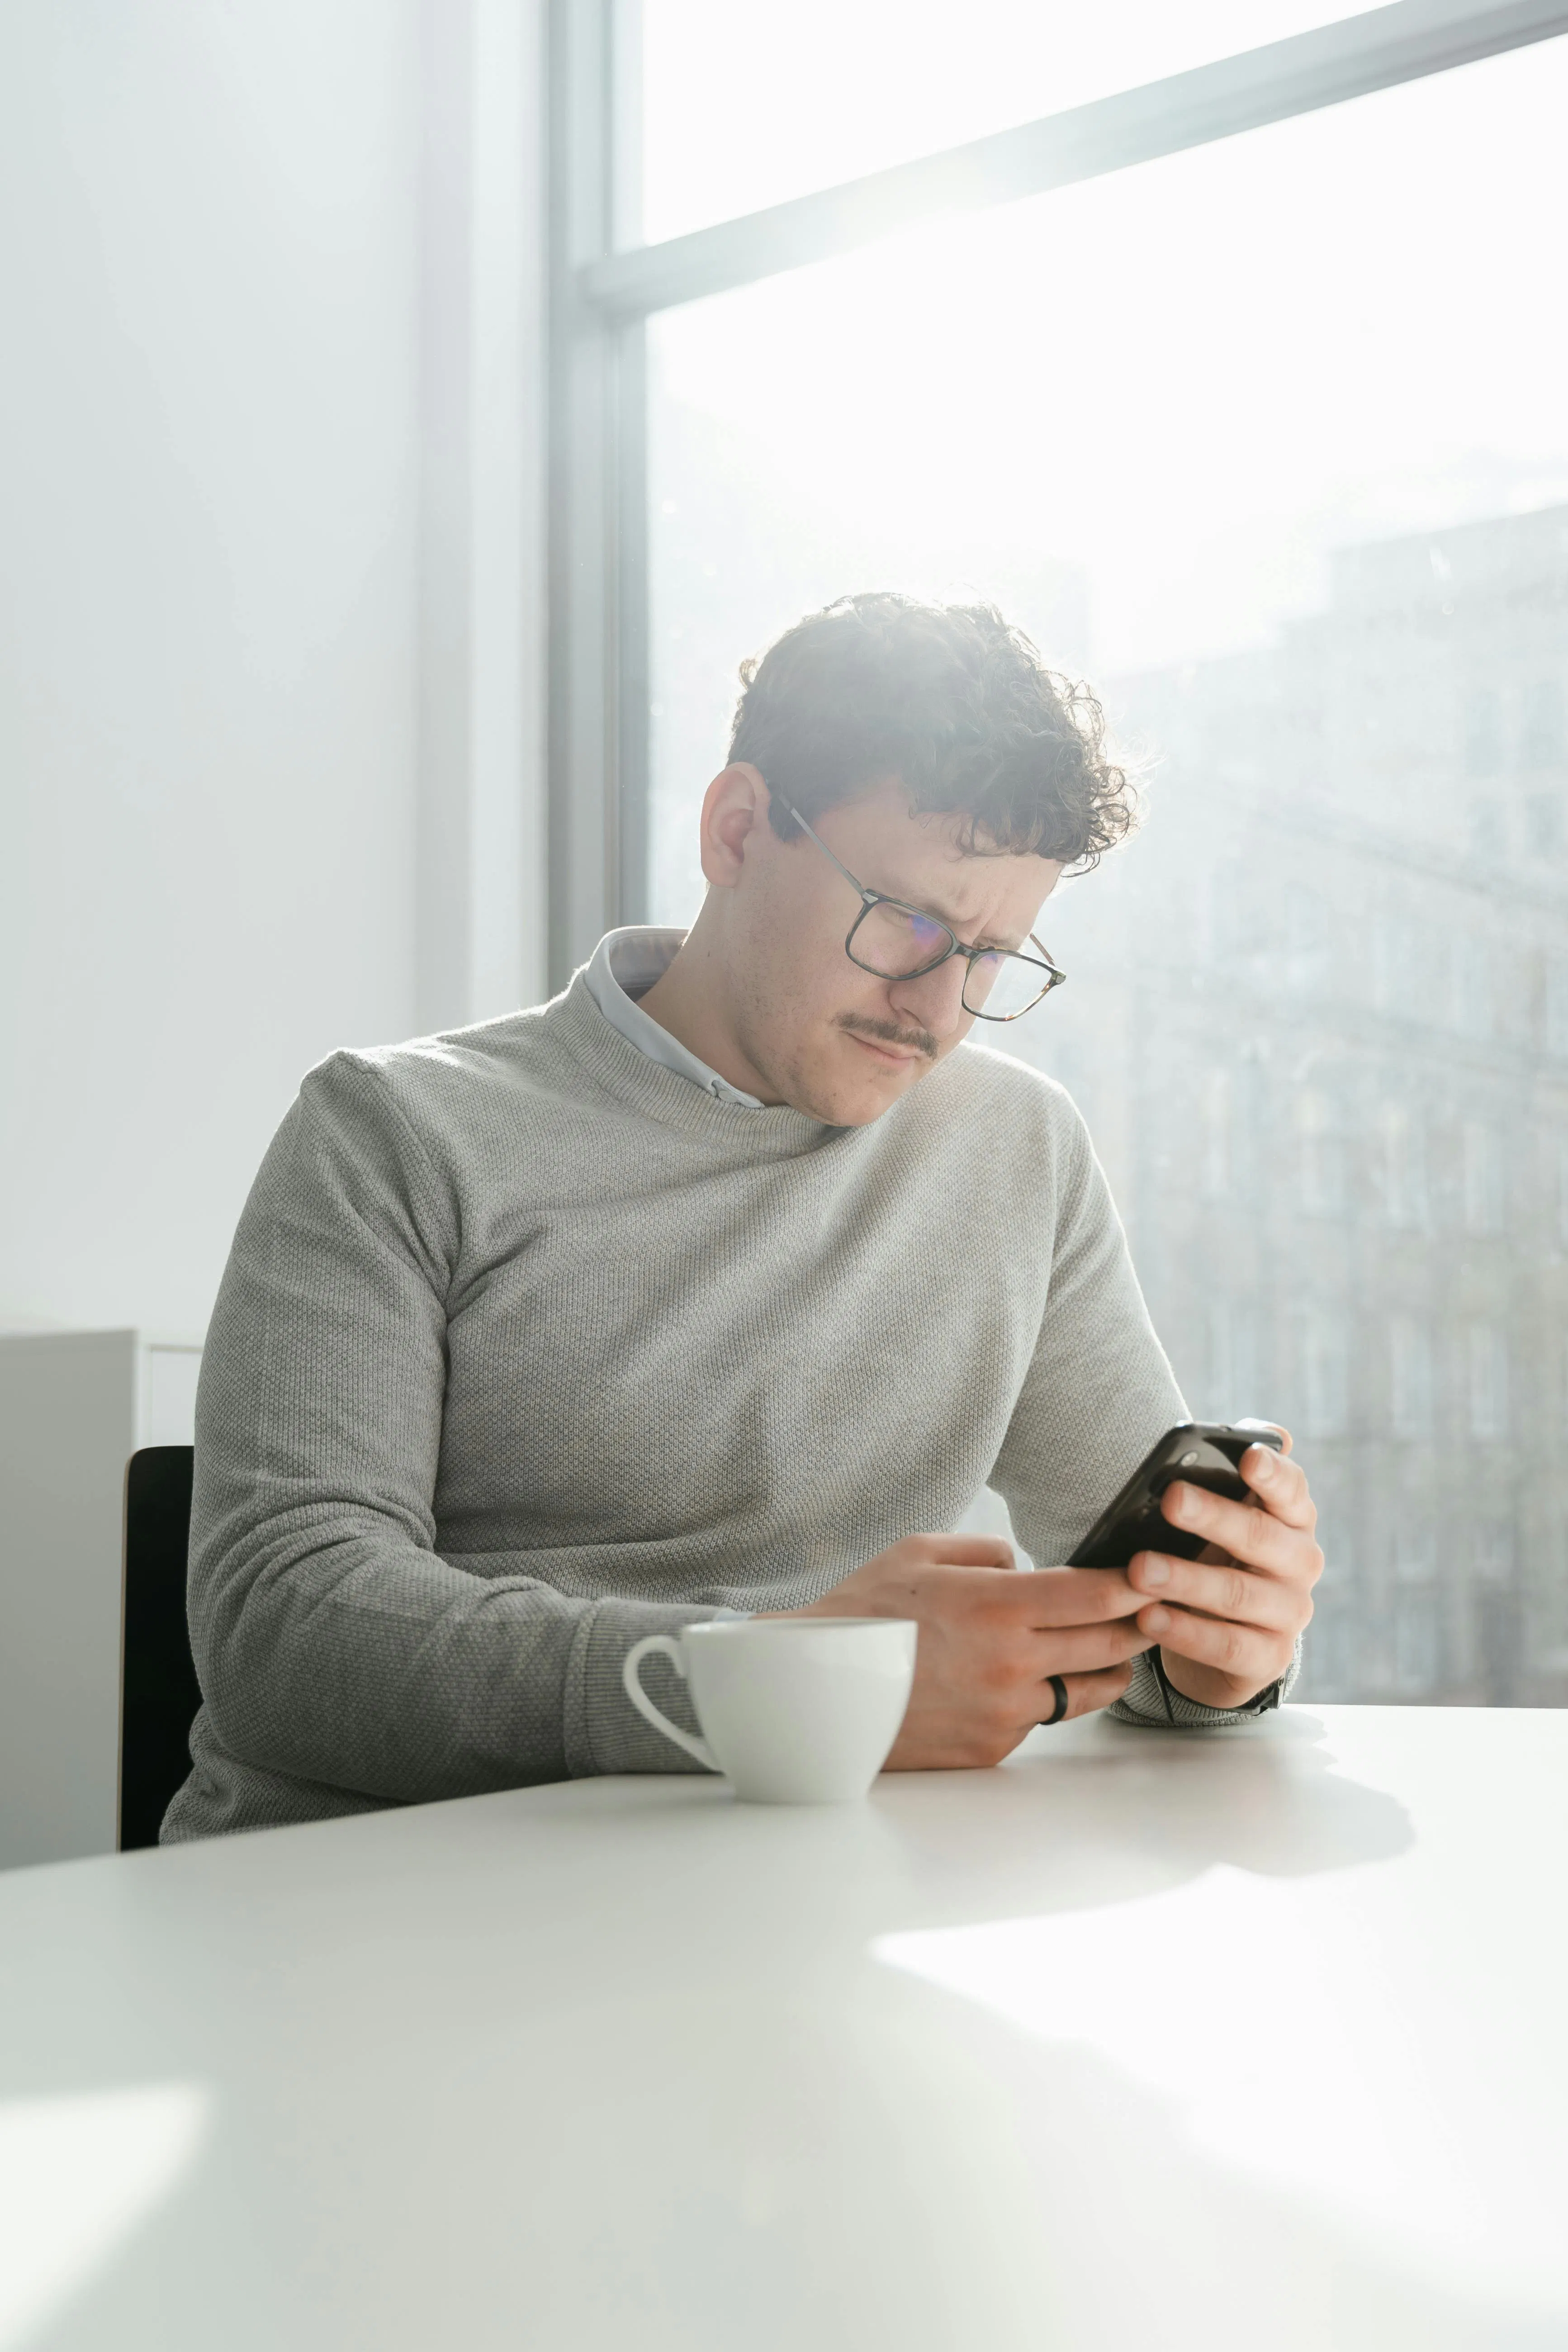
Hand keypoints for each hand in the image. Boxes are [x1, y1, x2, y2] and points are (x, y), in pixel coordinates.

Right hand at [789, 1533, 1148, 1768]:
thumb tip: (1028, 1565)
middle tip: (1153, 1605)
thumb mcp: (919, 1553)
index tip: (1152, 1571)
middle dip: (1141, 1621)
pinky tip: (1027, 1677)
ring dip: (1108, 1665)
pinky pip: (1042, 1717)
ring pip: (1090, 1689)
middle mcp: (1010, 1663)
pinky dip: (1046, 1694)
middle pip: (1111, 1642)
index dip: (1135, 1581)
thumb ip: (987, 1551)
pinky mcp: (993, 1746)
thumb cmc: (861, 1613)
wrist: (813, 1691)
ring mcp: (1005, 1711)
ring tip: (1106, 1646)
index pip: (1097, 1594)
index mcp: (996, 1606)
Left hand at [1127, 1433, 1321, 1711]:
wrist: (1226, 1635)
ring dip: (1186, 1579)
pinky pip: (1226, 1645)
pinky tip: (1147, 1617)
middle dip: (1214, 1517)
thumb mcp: (1224, 1518)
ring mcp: (1289, 1614)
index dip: (1273, 1474)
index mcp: (1292, 1519)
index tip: (1248, 1456)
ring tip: (1140, 1568)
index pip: (1292, 1490)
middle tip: (1171, 1499)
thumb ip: (1229, 1478)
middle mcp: (1300, 1563)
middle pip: (1260, 1537)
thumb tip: (1260, 1432)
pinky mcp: (1269, 1658)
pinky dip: (1185, 1632)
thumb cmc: (1220, 1555)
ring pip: (1238, 1593)